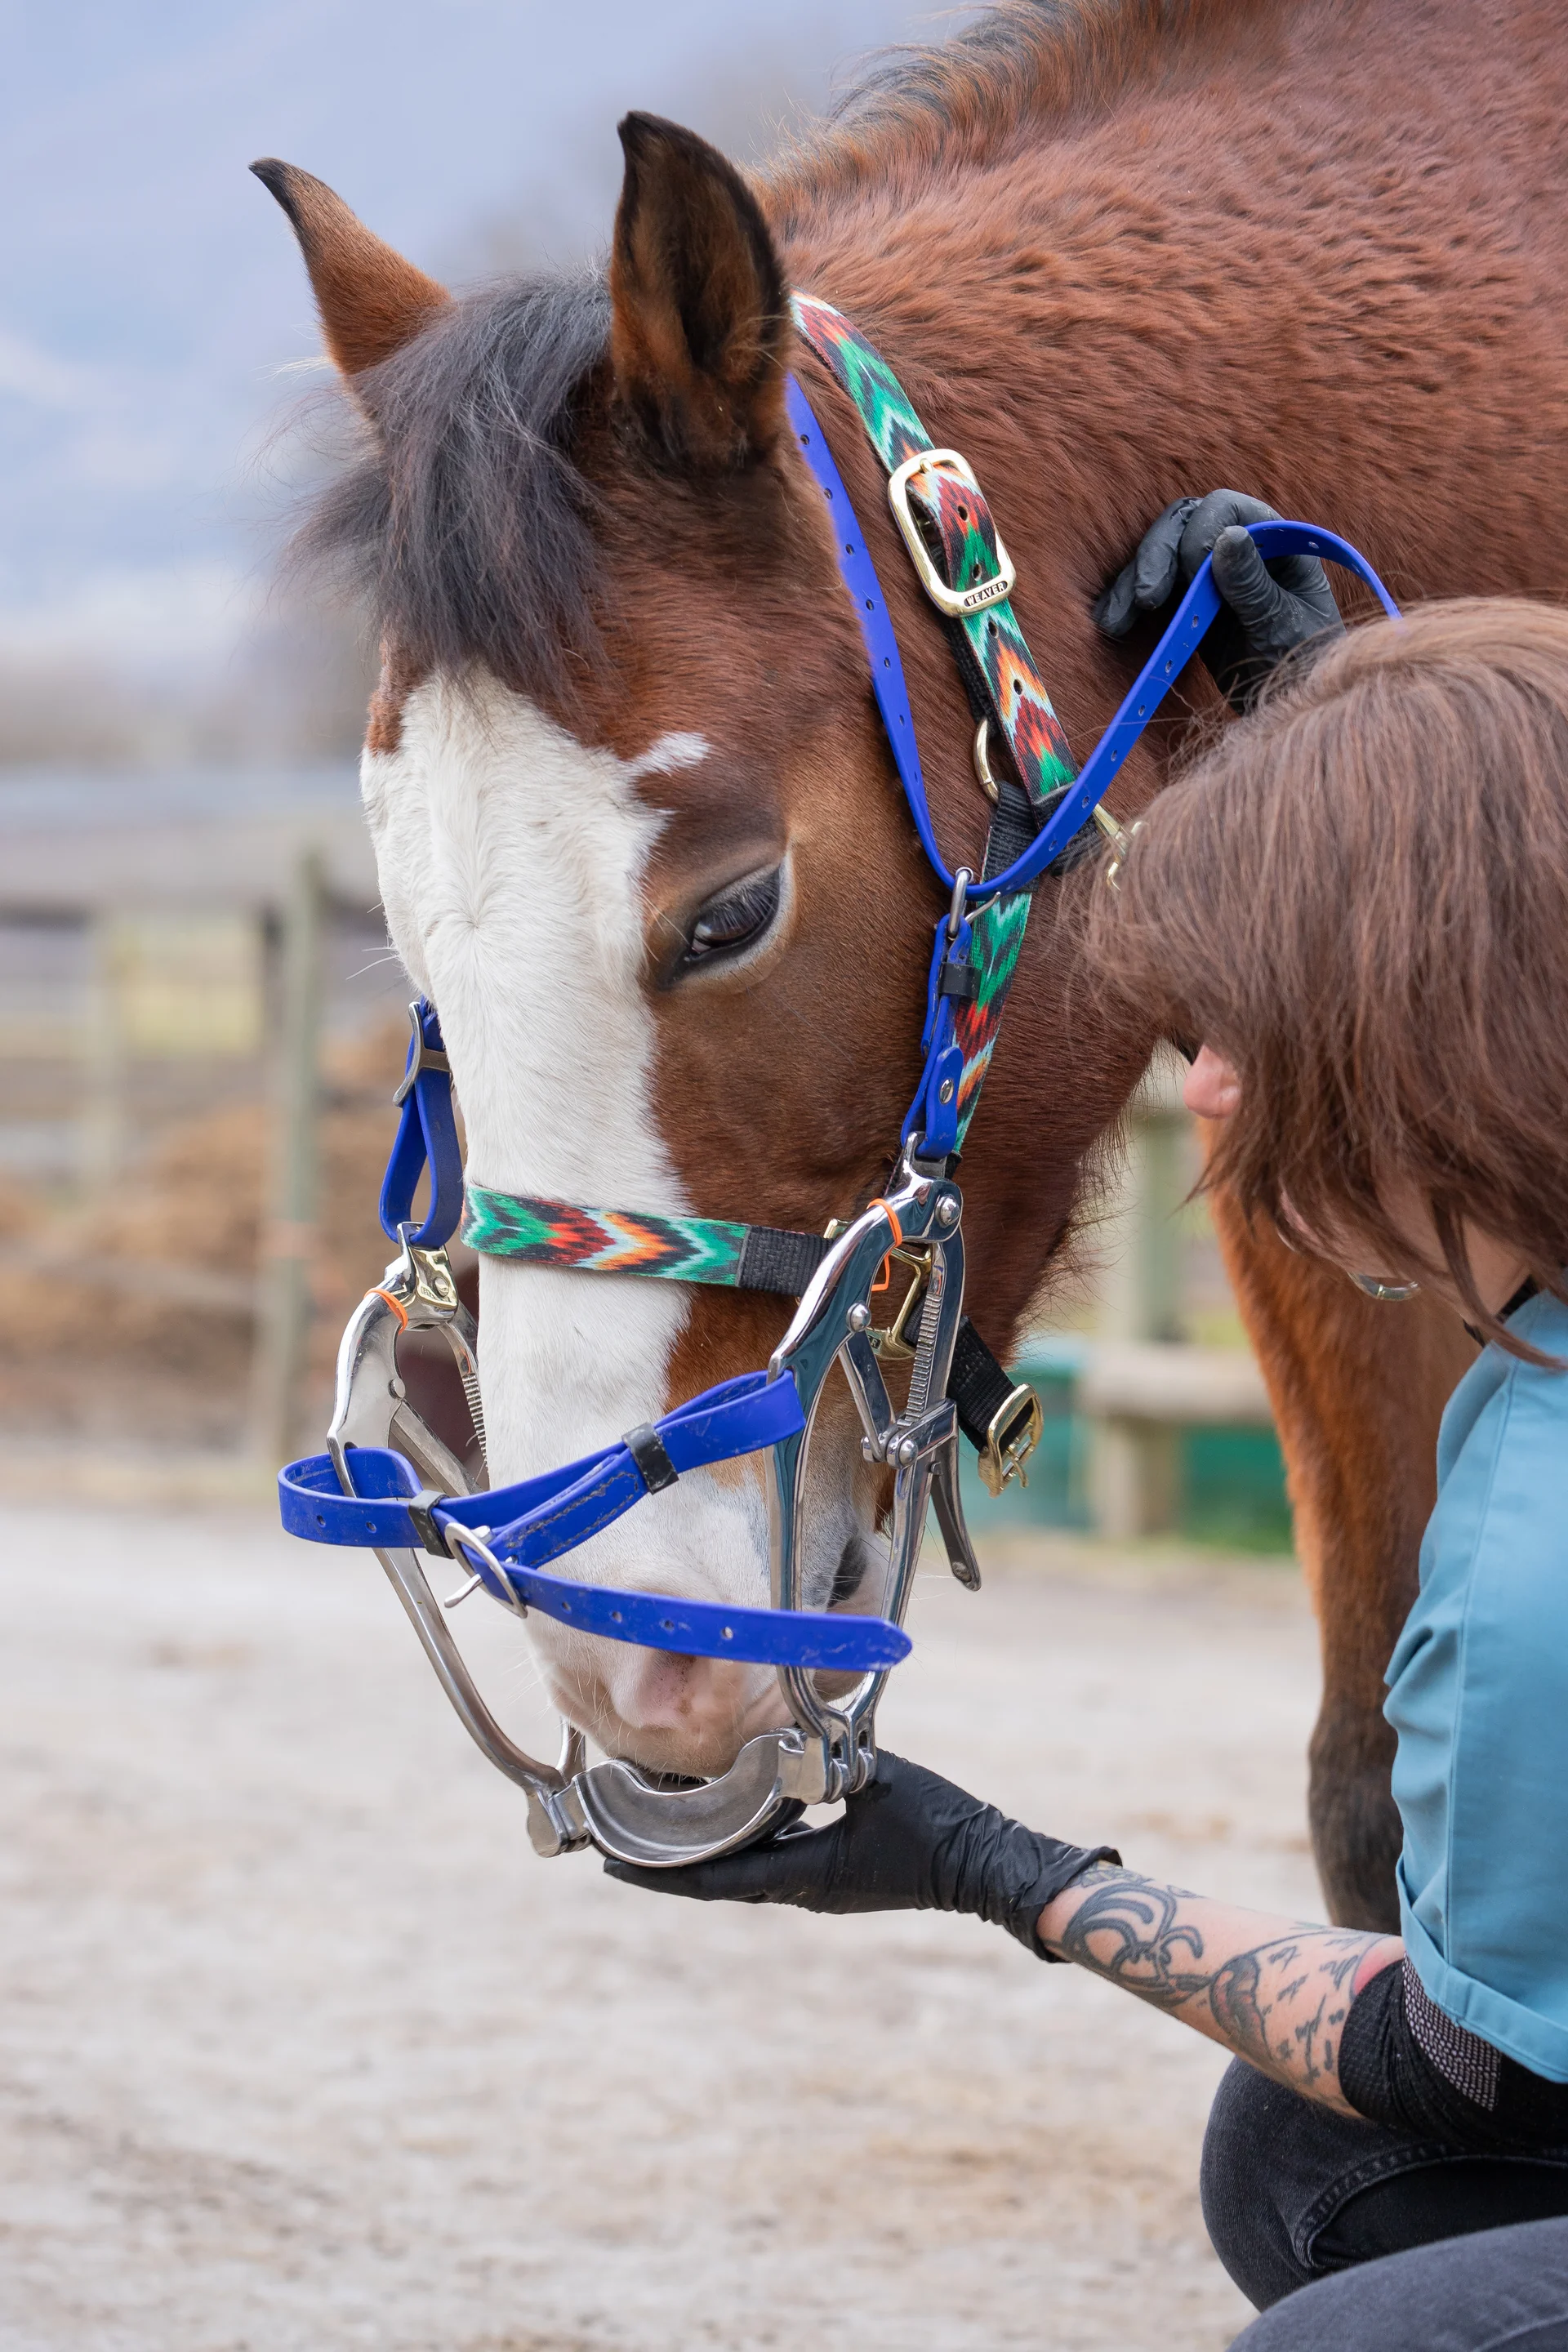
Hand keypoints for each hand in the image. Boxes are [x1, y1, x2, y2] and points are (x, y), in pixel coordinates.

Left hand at [603, 1750, 1116, 1959]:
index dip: (659, 1872)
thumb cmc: (938, 1825)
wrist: (986, 1864)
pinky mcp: (834, 1878)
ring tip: (661, 1822)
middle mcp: (802, 1890)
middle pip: (716, 1879)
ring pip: (742, 1872)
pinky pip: (771, 1862)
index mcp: (804, 1876)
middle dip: (666, 1862)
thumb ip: (827, 1760)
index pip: (714, 1879)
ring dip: (703, 1851)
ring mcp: (819, 1888)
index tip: (610, 1861)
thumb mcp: (878, 1782)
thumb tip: (788, 1734)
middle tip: (616, 1839)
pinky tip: (730, 1812)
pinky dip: (740, 1841)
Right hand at [1092, 488, 1343, 709]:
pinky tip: (1112, 623)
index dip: (1205, 529)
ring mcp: (1211, 577)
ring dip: (1135, 583)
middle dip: (1159, 556)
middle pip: (1185, 526)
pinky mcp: (1188, 606)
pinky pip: (1152, 592)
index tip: (1192, 568)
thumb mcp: (1281, 625)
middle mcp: (1240, 550)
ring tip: (1117, 622)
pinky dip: (1128, 604)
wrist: (1292, 709)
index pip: (1230, 509)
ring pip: (1161, 557)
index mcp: (1276, 543)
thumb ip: (1253, 583)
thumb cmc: (1303, 666)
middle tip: (1148, 598)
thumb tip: (1227, 536)